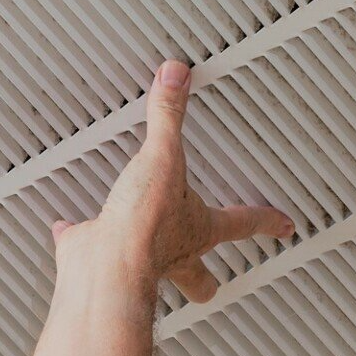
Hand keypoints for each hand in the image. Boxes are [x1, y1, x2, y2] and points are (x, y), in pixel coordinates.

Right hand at [51, 60, 294, 302]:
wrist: (103, 268)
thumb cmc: (144, 228)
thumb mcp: (162, 160)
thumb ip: (169, 118)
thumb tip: (177, 79)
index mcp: (198, 230)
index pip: (243, 222)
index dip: (267, 221)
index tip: (285, 226)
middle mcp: (172, 252)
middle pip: (201, 276)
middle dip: (208, 276)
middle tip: (215, 274)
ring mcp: (135, 261)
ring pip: (153, 270)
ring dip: (151, 257)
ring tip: (146, 243)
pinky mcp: (95, 255)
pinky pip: (86, 243)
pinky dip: (77, 234)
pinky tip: (70, 227)